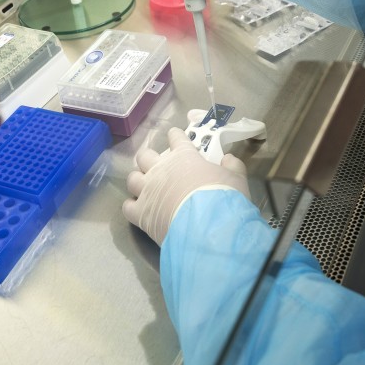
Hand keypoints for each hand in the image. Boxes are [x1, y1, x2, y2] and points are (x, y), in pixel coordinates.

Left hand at [122, 126, 249, 245]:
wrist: (208, 228)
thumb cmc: (224, 198)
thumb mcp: (237, 179)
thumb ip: (232, 166)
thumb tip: (227, 158)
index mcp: (184, 156)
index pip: (176, 138)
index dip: (176, 136)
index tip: (175, 137)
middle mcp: (160, 170)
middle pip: (144, 156)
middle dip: (149, 159)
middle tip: (158, 167)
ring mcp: (147, 191)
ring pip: (132, 179)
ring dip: (138, 181)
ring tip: (145, 188)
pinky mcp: (140, 213)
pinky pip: (127, 206)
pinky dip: (132, 207)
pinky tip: (139, 210)